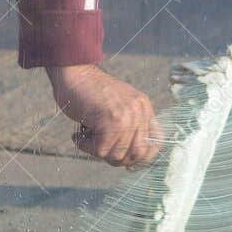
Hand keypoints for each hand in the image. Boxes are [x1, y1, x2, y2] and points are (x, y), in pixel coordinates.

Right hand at [46, 65, 162, 169]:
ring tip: (86, 137)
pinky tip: (78, 136)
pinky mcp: (110, 120)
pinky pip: (101, 150)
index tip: (126, 159)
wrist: (74, 72)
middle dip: (118, 159)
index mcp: (144, 107)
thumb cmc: (89, 92)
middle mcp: (139, 111)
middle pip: (138, 154)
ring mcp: (126, 115)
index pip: (157, 142)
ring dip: (98, 152)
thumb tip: (131, 158)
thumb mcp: (119, 105)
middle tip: (100, 150)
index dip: (143, 157)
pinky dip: (86, 146)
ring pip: (117, 155)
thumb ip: (129, 125)